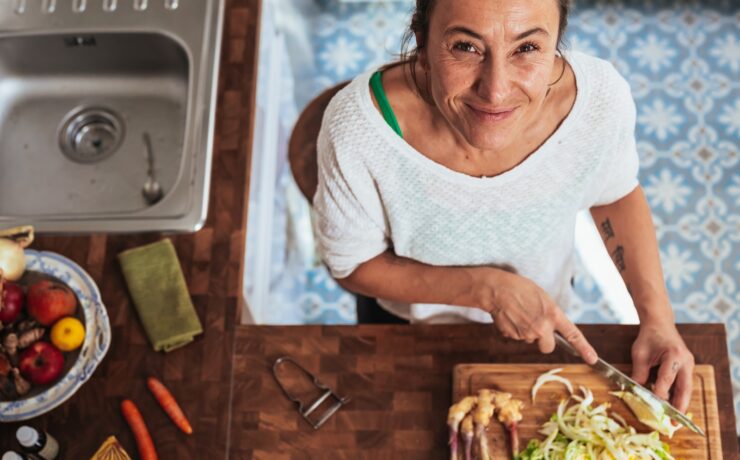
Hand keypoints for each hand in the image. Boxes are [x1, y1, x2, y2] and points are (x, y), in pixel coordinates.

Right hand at [479, 269, 597, 363]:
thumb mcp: (542, 297)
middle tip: (536, 326)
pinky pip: (517, 337)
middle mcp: (542, 327)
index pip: (572, 334)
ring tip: (519, 313)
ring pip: (530, 340)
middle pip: (548, 347)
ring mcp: (527, 334)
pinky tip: (511, 316)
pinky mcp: (513, 336)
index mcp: (553, 314)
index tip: (593, 359)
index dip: (584, 348)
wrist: (496, 290)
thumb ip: (549, 313)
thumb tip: (550, 327)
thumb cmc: (519, 288)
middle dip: (543, 341)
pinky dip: (515, 329)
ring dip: (527, 331)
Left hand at [631, 321, 694, 412]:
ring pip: (686, 389)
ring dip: (680, 403)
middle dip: (679, 406)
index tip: (655, 405)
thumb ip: (639, 372)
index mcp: (674, 354)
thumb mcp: (639, 353)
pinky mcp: (687, 367)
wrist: (660, 323)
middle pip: (684, 388)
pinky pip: (684, 384)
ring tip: (674, 419)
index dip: (660, 392)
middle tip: (674, 423)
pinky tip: (672, 406)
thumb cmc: (649, 336)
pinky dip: (679, 396)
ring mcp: (689, 364)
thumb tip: (636, 390)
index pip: (667, 378)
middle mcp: (686, 361)